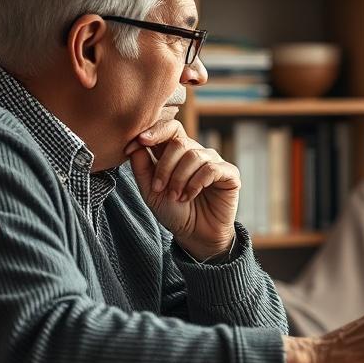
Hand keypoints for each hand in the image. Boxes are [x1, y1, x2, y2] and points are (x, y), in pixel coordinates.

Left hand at [125, 119, 238, 260]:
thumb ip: (141, 167)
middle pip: (179, 143)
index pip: (170, 128)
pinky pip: (211, 169)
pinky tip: (190, 195)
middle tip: (160, 188)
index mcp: (176, 153)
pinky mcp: (229, 173)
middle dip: (165, 167)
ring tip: (176, 196)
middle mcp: (196, 153)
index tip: (139, 141)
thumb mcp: (151, 191)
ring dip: (179, 179)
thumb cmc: (173, 211)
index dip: (156, 131)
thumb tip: (135, 144)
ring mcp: (214, 162)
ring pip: (194, 156)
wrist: (194, 234)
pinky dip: (196, 183)